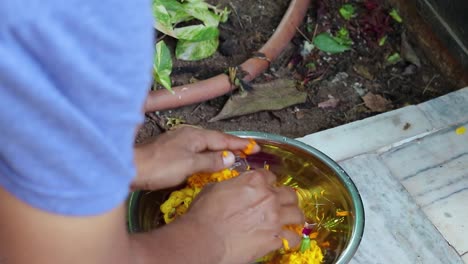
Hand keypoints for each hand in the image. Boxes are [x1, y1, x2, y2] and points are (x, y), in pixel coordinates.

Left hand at [132, 126, 259, 190]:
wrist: (131, 167)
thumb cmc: (161, 166)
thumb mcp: (189, 165)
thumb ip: (210, 161)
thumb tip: (230, 158)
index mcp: (195, 135)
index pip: (222, 139)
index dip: (239, 144)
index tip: (255, 147)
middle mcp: (188, 134)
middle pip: (215, 139)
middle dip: (231, 144)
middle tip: (247, 150)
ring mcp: (178, 140)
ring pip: (205, 143)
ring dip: (219, 148)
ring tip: (231, 154)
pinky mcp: (171, 148)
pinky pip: (196, 148)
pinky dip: (207, 152)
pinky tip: (207, 158)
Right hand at [181, 169, 303, 263]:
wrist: (204, 239)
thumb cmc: (204, 214)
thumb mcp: (214, 188)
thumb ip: (232, 185)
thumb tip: (235, 187)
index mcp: (254, 181)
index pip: (270, 176)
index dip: (268, 182)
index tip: (267, 188)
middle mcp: (269, 196)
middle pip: (289, 193)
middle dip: (287, 198)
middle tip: (282, 203)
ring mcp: (275, 218)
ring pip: (297, 214)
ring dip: (294, 217)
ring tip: (292, 220)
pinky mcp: (275, 239)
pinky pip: (294, 238)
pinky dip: (292, 239)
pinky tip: (288, 239)